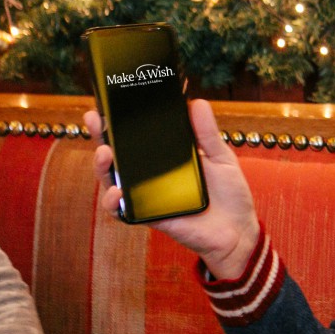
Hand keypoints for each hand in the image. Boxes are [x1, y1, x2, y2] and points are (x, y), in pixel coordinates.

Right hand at [85, 99, 259, 279]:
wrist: (239, 230)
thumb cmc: (229, 193)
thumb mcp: (220, 157)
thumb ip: (206, 133)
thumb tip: (197, 103)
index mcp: (166, 157)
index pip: (137, 137)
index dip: (119, 122)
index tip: (107, 104)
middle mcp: (151, 175)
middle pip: (118, 155)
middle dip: (101, 137)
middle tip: (95, 120)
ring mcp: (148, 196)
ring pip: (113, 181)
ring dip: (103, 168)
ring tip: (104, 154)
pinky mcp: (150, 217)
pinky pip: (124, 212)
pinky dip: (114, 204)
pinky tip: (117, 193)